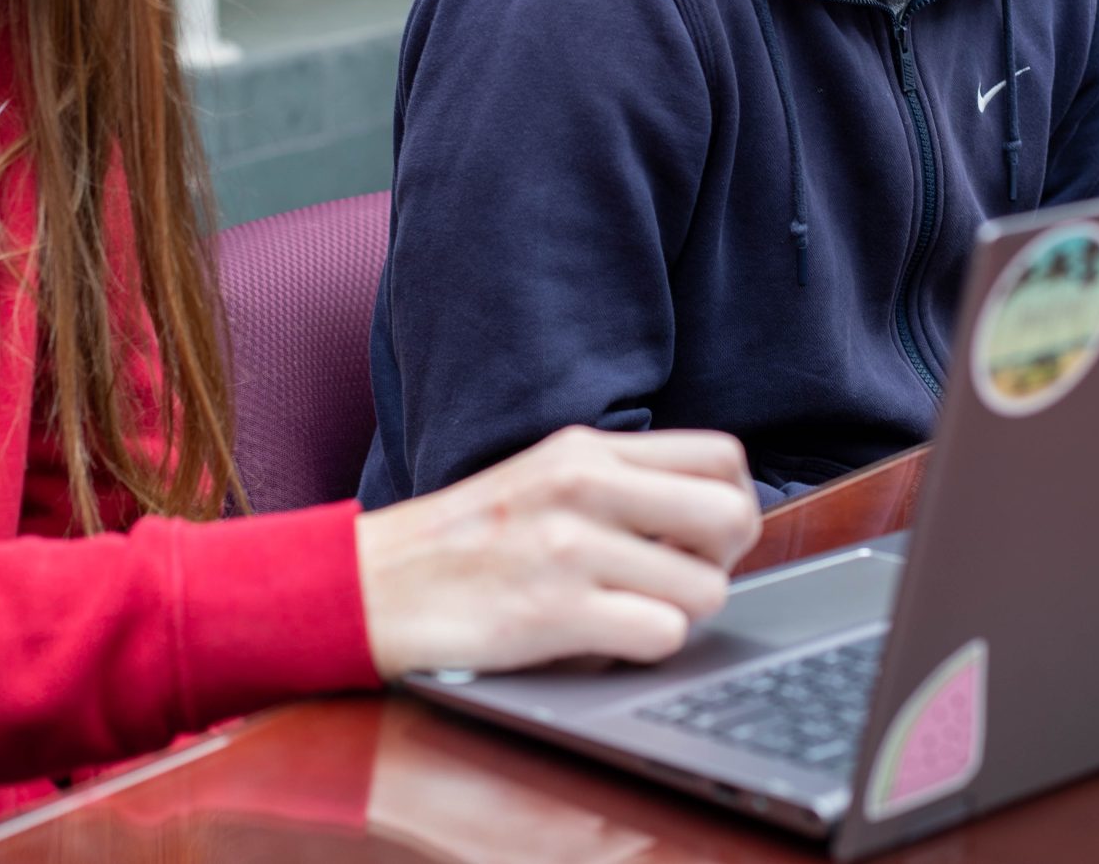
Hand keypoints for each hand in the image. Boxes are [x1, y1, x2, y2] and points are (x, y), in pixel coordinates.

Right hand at [354, 427, 760, 678]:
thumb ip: (618, 483)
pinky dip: (645, 649)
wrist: (366, 585)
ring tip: (630, 614)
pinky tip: (604, 642)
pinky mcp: (551, 612)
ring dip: (680, 615)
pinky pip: (661, 635)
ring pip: (706, 588)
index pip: (722, 457)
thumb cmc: (463, 543)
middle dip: (723, 562)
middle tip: (680, 582)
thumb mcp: (541, 478)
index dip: (732, 505)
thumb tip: (711, 516)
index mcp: (586, 449)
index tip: (702, 538)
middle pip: (731, 516)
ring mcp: (567, 547)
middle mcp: (582, 486)